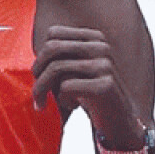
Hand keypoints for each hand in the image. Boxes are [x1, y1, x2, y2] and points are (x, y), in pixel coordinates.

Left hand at [32, 25, 142, 147]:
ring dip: (43, 89)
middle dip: (37, 70)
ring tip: (44, 103)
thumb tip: (34, 55)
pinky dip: (62, 100)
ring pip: (56, 68)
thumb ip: (59, 57)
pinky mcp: (105, 85)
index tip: (38, 74)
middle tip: (36, 92)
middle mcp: (101, 47)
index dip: (40, 54)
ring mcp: (104, 65)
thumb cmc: (90, 95)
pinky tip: (72, 106)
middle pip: (52, 48)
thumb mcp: (76, 70)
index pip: (54, 33)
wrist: (119, 120)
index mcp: (94, 38)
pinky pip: (66, 87)